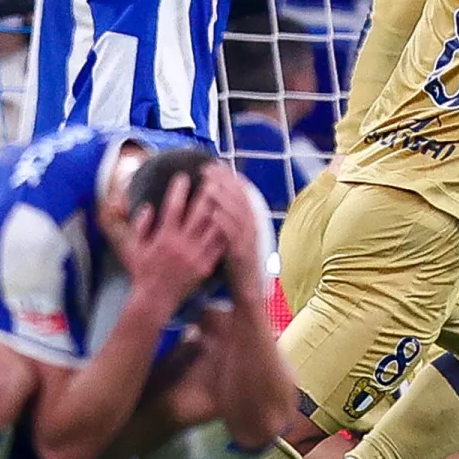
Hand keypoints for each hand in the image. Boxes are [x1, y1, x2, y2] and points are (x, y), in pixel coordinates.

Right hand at [115, 169, 228, 310]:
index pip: (173, 207)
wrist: (154, 300)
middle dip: (206, 193)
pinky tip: (230, 219)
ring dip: (220, 209)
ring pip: (213, 227)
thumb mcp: (134, 247)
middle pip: (199, 213)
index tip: (183, 176)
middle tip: (211, 178)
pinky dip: (225, 231)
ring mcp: (196, 255)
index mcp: (164, 237)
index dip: (179, 190)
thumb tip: (148, 207)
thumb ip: (140, 225)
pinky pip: (219, 246)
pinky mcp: (206, 266)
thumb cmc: (142, 272)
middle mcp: (182, 244)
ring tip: (225, 194)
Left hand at [199, 165, 264, 302]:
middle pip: (239, 197)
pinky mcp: (242, 254)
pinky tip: (213, 211)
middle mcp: (251, 228)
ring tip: (208, 184)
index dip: (227, 177)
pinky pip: (233, 234)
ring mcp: (248, 240)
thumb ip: (225, 221)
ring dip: (223, 196)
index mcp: (249, 222)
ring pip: (237, 212)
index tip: (213, 165)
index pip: (240, 192)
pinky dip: (224, 221)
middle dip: (224, 180)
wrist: (248, 294)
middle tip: (207, 168)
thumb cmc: (235, 267)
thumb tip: (212, 202)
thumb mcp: (231, 239)